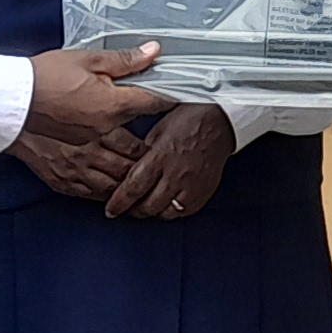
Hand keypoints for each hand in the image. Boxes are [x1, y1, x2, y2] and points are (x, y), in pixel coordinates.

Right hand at [12, 42, 168, 192]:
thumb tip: (154, 51)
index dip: (169, 102)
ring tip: (139, 171)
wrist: (7, 100)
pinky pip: (93, 190)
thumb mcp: (86, 60)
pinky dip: (106, 189)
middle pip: (139, 150)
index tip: (177, 101)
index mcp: (112, 106)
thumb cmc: (43, 77)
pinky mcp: (64, 173)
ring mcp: (83, 158)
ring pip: (119, 175)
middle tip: (158, 147)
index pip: (153, 105)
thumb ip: (124, 60)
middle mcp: (102, 137)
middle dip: (151, 149)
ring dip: (131, 174)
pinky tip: (110, 185)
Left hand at [108, 100, 236, 220]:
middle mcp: (176, 175)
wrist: (220, 121)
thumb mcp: (157, 131)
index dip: (119, 203)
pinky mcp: (204, 192)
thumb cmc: (189, 119)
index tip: (111, 210)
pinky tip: (168, 203)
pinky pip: (184, 212)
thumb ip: (144, 154)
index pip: (133, 188)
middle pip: (148, 206)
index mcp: (160, 157)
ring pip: (166, 213)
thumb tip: (132, 170)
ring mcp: (192, 186)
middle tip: (129, 207)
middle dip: (134, 210)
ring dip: (154, 211)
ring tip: (148, 205)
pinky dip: (173, 211)